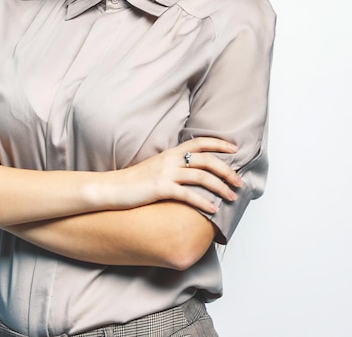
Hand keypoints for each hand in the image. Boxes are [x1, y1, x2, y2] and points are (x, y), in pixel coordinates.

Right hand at [110, 138, 242, 213]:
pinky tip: (213, 210)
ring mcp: (166, 173)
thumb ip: (173, 165)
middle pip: (206, 159)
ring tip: (232, 197)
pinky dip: (203, 202)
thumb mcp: (156, 166)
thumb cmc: (134, 181)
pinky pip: (188, 194)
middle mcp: (171, 160)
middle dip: (226, 170)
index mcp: (170, 152)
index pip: (200, 142)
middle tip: (239, 181)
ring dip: (220, 187)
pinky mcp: (161, 188)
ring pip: (201, 176)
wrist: (112, 188)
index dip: (219, 143)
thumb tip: (191, 169)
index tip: (235, 148)